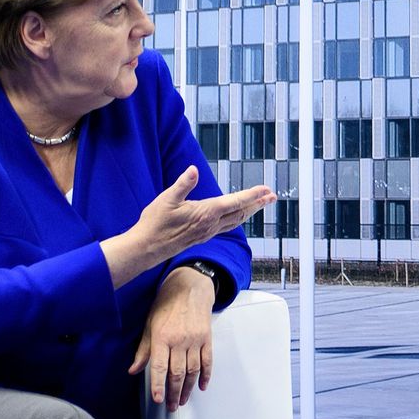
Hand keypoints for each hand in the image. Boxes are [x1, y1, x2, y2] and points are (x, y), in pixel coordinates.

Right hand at [103, 167, 274, 286]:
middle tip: (272, 196)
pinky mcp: (202, 236)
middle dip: (258, 204)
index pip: (235, 202)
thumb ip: (183, 184)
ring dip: (250, 212)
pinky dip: (237, 218)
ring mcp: (208, 232)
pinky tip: (237, 216)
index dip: (253, 195)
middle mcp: (211, 224)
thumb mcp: (167, 199)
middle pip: (241, 213)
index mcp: (206, 213)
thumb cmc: (155, 224)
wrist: (146, 248)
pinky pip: (227, 226)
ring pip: (235, 221)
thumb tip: (193, 170)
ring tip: (261, 205)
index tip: (266, 189)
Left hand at [130, 266, 216, 410]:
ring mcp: (195, 340)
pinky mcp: (207, 338)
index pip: (159, 367)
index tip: (159, 400)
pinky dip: (206, 375)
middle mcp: (179, 340)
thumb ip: (143, 350)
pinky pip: (208, 361)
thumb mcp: (149, 324)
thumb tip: (133, 370)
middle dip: (174, 393)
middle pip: (177, 373)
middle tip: (172, 406)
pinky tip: (201, 386)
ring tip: (183, 400)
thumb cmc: (166, 304)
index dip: (158, 385)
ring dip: (188, 388)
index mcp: (162, 337)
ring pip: (193, 370)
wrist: (190, 287)